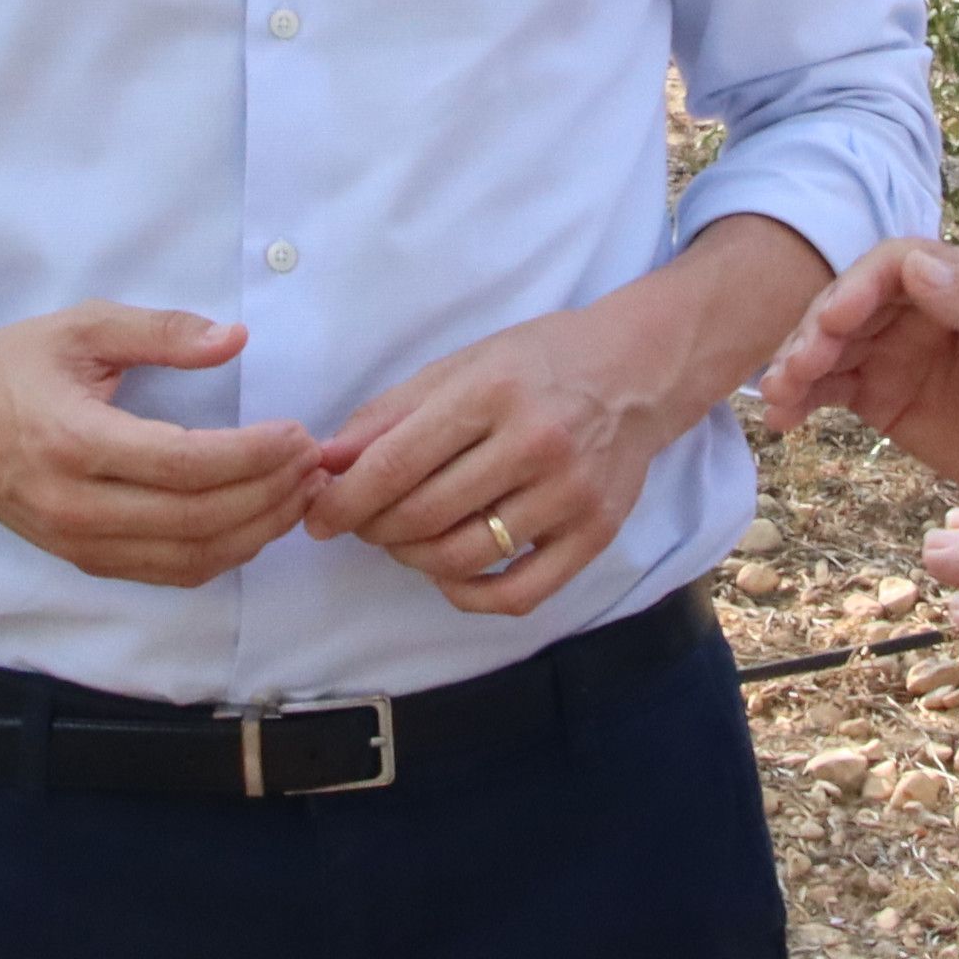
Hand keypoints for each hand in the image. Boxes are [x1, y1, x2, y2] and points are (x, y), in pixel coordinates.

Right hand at [0, 303, 320, 588]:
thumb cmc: (13, 365)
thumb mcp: (83, 328)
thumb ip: (162, 331)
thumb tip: (236, 339)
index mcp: (75, 443)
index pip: (187, 465)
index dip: (254, 455)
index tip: (298, 434)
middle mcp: (76, 506)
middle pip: (198, 518)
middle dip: (270, 495)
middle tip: (312, 465)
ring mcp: (77, 542)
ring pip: (189, 557)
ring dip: (257, 531)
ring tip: (298, 494)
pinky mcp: (83, 560)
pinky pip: (168, 573)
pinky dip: (222, 554)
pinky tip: (255, 523)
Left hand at [305, 296, 680, 614]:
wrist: (639, 371)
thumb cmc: (539, 364)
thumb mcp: (461, 366)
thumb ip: (391, 414)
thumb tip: (328, 464)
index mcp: (493, 393)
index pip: (398, 464)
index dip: (346, 500)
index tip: (319, 518)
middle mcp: (536, 444)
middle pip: (425, 515)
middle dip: (374, 529)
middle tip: (362, 524)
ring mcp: (570, 494)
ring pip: (464, 557)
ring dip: (414, 560)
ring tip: (404, 541)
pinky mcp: (595, 534)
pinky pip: (518, 593)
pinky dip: (469, 594)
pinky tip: (450, 573)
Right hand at [756, 239, 958, 502]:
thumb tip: (915, 266)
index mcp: (954, 280)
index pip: (891, 266)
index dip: (856, 287)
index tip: (835, 319)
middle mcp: (913, 309)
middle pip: (848, 304)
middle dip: (815, 331)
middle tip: (797, 367)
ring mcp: (891, 351)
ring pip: (829, 346)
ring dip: (797, 365)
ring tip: (777, 395)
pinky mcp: (878, 395)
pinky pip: (829, 389)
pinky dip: (801, 400)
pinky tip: (782, 419)